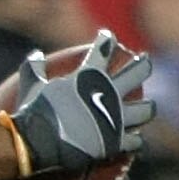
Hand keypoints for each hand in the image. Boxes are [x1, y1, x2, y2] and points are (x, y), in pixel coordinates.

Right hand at [7, 31, 154, 172]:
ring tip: (146, 107)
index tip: (107, 36)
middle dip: (142, 64)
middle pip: (138, 72)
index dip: (107, 39)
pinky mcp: (118, 142)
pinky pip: (136, 140)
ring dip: (146, 108)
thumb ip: (34, 67)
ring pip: (147, 109)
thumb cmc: (35, 111)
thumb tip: (36, 53)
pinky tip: (133, 140)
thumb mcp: (32, 85)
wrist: (39, 143)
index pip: (104, 48)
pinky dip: (134, 140)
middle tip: (143, 61)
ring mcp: (117, 118)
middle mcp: (109, 93)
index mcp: (90, 75)